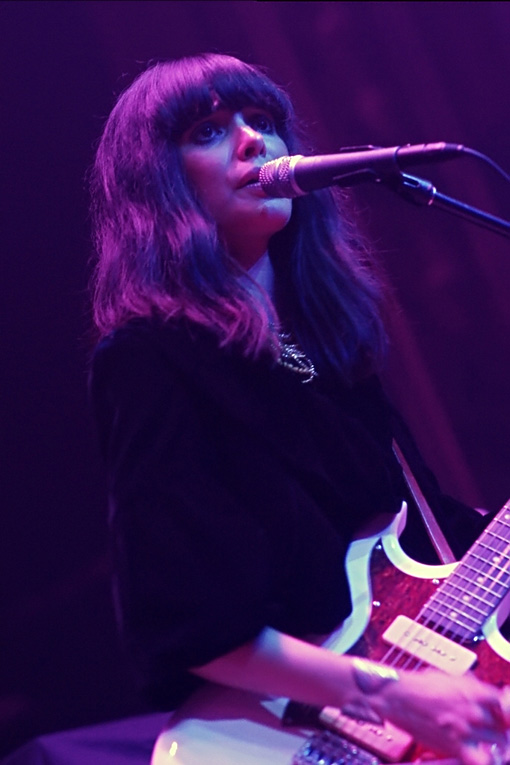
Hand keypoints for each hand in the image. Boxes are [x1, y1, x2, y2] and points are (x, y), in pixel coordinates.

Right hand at [384, 669, 509, 764]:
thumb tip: (476, 687)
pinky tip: (479, 753)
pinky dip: (483, 757)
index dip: (500, 706)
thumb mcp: (447, 676)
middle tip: (491, 726)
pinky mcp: (456, 746)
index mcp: (473, 690)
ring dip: (493, 740)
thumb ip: (467, 684)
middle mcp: (474, 711)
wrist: (399, 698)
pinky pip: (482, 759)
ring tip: (486, 740)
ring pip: (498, 741)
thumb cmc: (418, 686)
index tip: (497, 710)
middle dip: (497, 724)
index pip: (501, 701)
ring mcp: (467, 730)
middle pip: (502, 723)